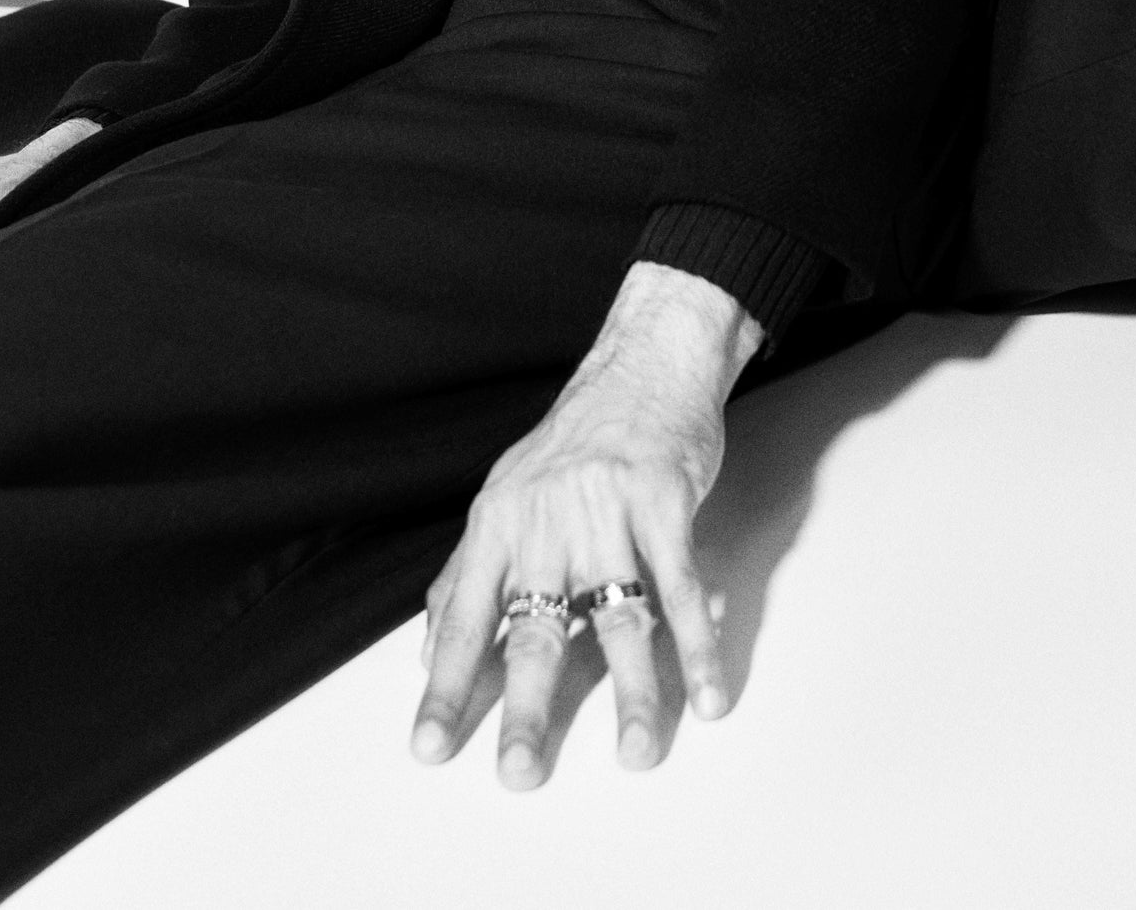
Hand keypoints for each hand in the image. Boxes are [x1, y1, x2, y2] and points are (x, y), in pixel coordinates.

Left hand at [412, 260, 763, 787]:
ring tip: (634, 753)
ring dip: (631, 693)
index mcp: (499, 521)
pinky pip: (682, 588)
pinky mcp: (665, 502)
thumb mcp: (506, 495)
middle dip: (527, 706)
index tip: (429, 747)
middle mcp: (546, 518)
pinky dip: (697, 647)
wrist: (645, 363)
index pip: (466, 617)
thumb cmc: (577, 437)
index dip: (446, 686)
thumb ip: (470, 573)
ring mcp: (608, 510)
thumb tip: (431, 649)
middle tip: (520, 772)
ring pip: (618, 617)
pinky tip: (705, 695)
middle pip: (536, 627)